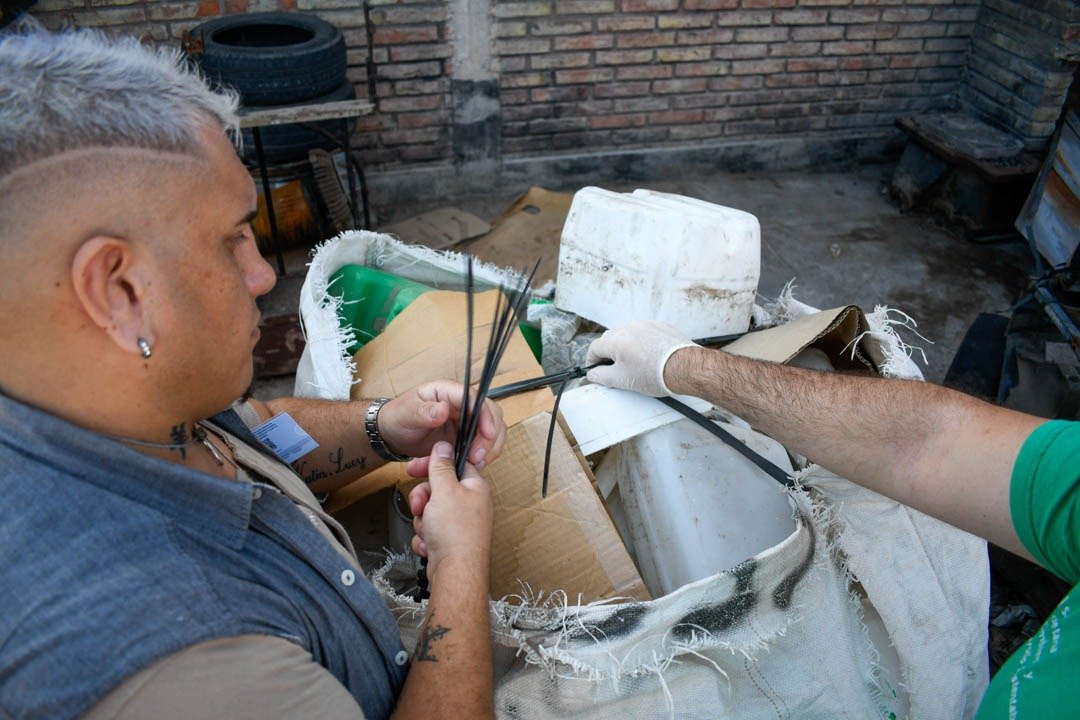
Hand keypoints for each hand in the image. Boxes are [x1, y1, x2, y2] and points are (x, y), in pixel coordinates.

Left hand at [377, 380, 506, 471]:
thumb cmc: (398, 417)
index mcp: (448, 392)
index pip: (475, 398)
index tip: (487, 434)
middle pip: (492, 414)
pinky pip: (484, 446)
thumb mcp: (406, 413)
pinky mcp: (467, 437)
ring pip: (493, 431)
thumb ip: (423, 412)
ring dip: (488, 449)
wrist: (393, 434)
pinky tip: (468, 467)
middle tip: (477, 457)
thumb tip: (443, 409)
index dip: (485, 415)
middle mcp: (463, 404)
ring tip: (473, 465)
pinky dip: (481, 458)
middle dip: (490, 436)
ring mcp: (467, 421)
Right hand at [408, 441, 492, 582]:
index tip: (414, 467)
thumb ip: (441, 466)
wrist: (455, 573)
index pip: (453, 465)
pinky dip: (425, 538)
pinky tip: (430, 545)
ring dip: (422, 520)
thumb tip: (444, 445)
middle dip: (423, 500)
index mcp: (475, 488)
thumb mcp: (444, 490)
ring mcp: (461, 524)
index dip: (432, 465)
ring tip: (428, 530)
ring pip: (430, 511)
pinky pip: (430, 531)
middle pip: (438, 490)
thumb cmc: (455, 532)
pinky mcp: (450, 541)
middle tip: (420, 506)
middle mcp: (471, 505)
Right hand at [585, 320, 697, 396]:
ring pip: (627, 334)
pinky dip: (642, 342)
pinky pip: (644, 332)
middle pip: (610, 338)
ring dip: (626, 346)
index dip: (592, 360)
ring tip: (636, 362)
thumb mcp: (621, 380)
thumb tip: (592, 373)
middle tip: (615, 368)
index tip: (595, 368)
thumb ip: (600, 376)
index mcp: (616, 340)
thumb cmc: (654, 375)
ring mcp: (646, 324)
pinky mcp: (661, 326)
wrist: (684, 368)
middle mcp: (629, 328)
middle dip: (608, 352)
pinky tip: (650, 355)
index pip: (595, 347)